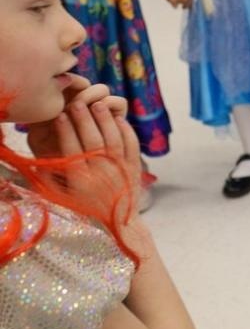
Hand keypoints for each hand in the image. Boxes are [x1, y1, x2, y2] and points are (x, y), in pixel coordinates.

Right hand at [26, 82, 144, 234]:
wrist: (119, 224)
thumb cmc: (84, 209)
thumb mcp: (62, 198)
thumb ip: (51, 179)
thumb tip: (34, 161)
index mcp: (80, 183)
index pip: (72, 152)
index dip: (65, 132)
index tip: (59, 117)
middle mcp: (102, 176)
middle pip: (93, 142)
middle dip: (84, 121)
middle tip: (76, 104)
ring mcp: (121, 171)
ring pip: (114, 140)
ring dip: (105, 120)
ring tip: (97, 104)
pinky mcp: (135, 168)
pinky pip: (132, 145)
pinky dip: (126, 130)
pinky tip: (117, 118)